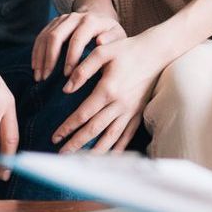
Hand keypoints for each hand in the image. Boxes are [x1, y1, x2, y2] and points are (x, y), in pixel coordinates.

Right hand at [33, 0, 127, 84]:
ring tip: (39, 77)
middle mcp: (74, 17)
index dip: (70, 57)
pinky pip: (41, 37)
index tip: (67, 75)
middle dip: (50, 59)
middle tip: (46, 78)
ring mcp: (62, 19)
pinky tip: (35, 67)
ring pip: (45, 36)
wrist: (102, 19)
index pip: (77, 39)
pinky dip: (36, 52)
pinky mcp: (54, 23)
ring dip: (40, 58)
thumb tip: (100, 43)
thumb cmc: (111, 36)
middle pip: (56, 36)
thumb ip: (112, 41)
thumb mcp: (118, 38)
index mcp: (91, 21)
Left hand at [50, 30, 172, 152]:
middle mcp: (119, 104)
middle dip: (76, 144)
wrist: (156, 52)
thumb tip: (67, 89)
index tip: (55, 137)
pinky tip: (110, 156)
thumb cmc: (127, 50)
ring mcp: (130, 110)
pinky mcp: (139, 112)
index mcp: (108, 89)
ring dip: (95, 151)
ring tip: (81, 161)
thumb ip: (83, 70)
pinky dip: (118, 147)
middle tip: (61, 154)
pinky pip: (127, 134)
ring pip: (110, 136)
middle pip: (94, 130)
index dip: (67, 127)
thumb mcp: (102, 52)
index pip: (83, 114)